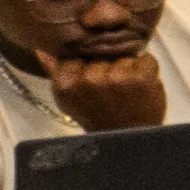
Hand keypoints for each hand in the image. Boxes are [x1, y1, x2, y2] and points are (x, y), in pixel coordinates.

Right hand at [42, 42, 171, 132]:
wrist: (128, 138)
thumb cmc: (96, 118)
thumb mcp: (69, 100)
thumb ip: (56, 73)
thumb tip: (42, 50)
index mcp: (66, 84)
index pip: (76, 57)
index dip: (86, 67)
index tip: (92, 83)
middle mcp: (89, 79)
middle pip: (101, 56)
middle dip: (107, 68)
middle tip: (111, 90)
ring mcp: (116, 78)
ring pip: (124, 57)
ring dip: (128, 69)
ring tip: (126, 89)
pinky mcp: (141, 78)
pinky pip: (146, 59)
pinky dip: (147, 69)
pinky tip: (141, 86)